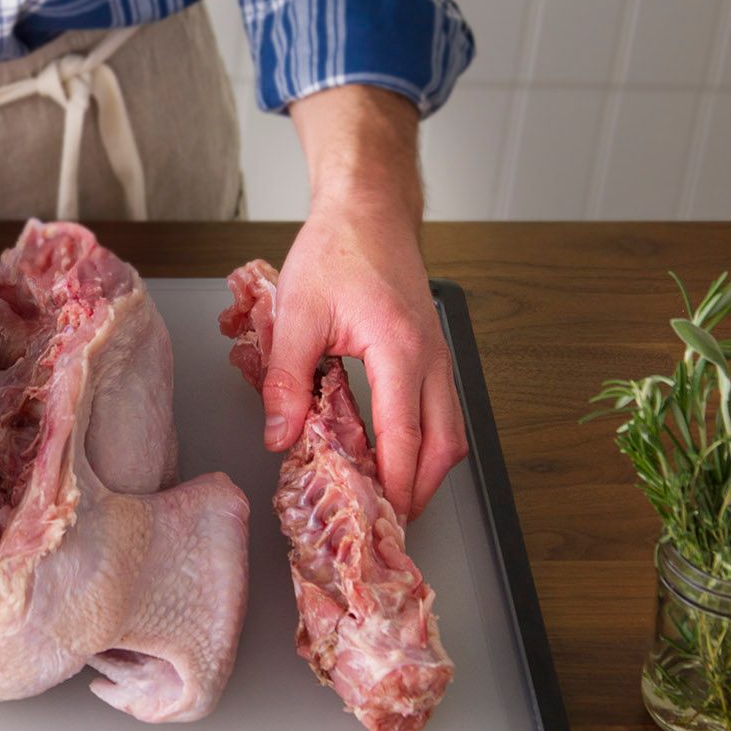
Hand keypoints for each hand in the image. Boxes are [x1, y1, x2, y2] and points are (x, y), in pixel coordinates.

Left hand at [268, 86, 468, 520]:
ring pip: (449, 430)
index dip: (395, 485)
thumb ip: (287, 382)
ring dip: (427, 468)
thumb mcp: (296, 317)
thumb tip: (280, 437)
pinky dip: (425, 440)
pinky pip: (440, 408)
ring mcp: (438, 354)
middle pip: (444, 446)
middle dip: (421, 489)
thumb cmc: (337, 251)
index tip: (380, 519)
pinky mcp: (432, 350)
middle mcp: (432, 359)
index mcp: (401, 353)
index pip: (404, 439)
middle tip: (390, 522)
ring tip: (393, 496)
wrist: (369, 208)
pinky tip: (395, 451)